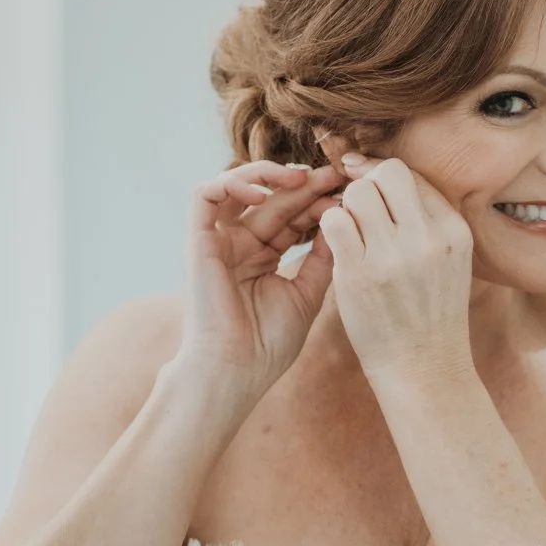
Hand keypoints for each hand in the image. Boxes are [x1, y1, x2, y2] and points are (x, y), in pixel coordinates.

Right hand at [181, 161, 339, 397]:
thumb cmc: (269, 344)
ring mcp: (219, 241)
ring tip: (302, 179)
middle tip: (334, 175)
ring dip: (269, 176)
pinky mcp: (197, 240)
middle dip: (304, 185)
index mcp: (265, 258)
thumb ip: (322, 258)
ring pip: (239, 187)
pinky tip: (264, 192)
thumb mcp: (308, 295)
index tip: (348, 195)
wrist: (235, 370)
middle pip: (273, 200)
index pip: (293, 217)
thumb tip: (343, 220)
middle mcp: (241, 245)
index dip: (318, 202)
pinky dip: (232, 183)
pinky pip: (205, 195)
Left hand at [319, 157, 474, 393]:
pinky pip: (335, 222)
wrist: (424, 370)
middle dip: (367, 185)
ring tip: (352, 234)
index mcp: (455, 232)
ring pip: (358, 193)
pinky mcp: (361, 274)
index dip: (386, 179)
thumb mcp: (449, 262)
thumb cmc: (430, 314)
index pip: (414, 177)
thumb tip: (383, 175)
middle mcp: (429, 239)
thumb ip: (427, 222)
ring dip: (347, 207)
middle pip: (388, 175)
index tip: (373, 194)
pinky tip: (338, 247)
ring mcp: (394, 256)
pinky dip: (330, 227)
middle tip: (359, 212)